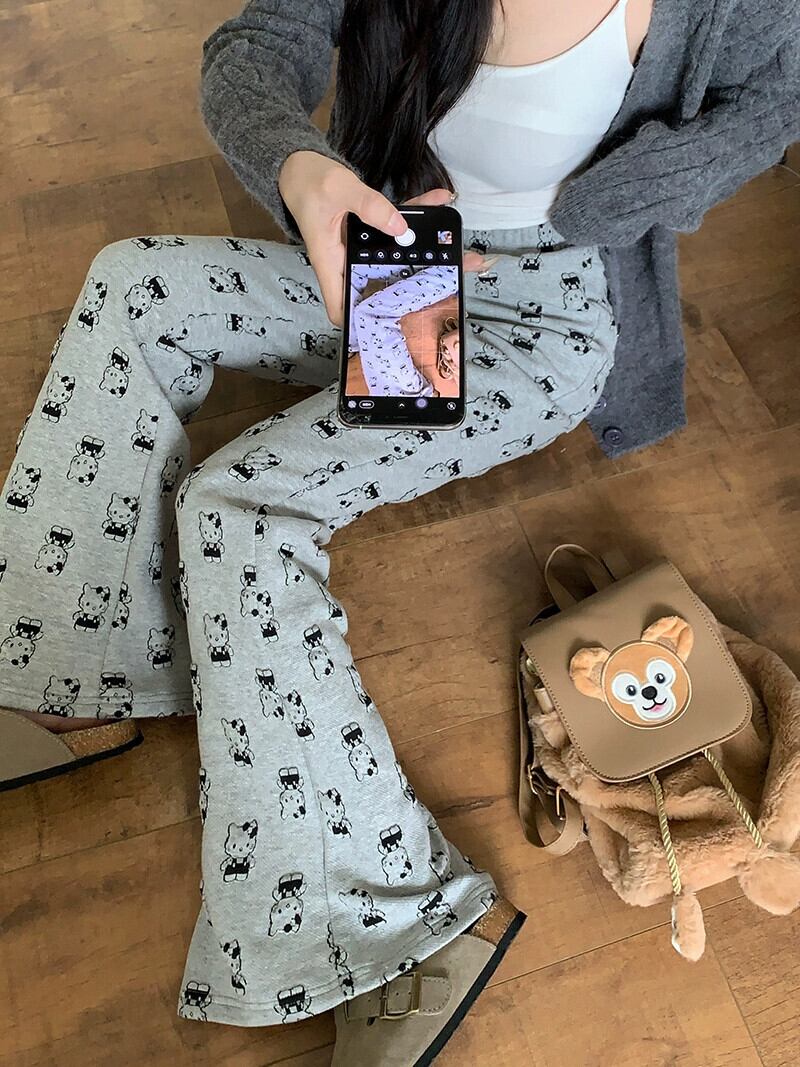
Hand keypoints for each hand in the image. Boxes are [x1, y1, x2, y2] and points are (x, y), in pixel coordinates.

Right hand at [278, 151, 496, 325]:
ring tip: (458, 245)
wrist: (299, 165)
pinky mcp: (368, 231)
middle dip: (413, 287)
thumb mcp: (338, 189)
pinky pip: (396, 229)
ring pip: (395, 258)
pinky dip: (417, 217)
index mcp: (331, 262)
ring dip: (426, 250)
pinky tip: (439, 201)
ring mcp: (359, 249)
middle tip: (451, 281)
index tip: (389, 323)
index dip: (360, 323)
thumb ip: (369, 206)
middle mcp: (346, 262)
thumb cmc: (308, 181)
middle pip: (379, 286)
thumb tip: (400, 227)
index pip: (340, 307)